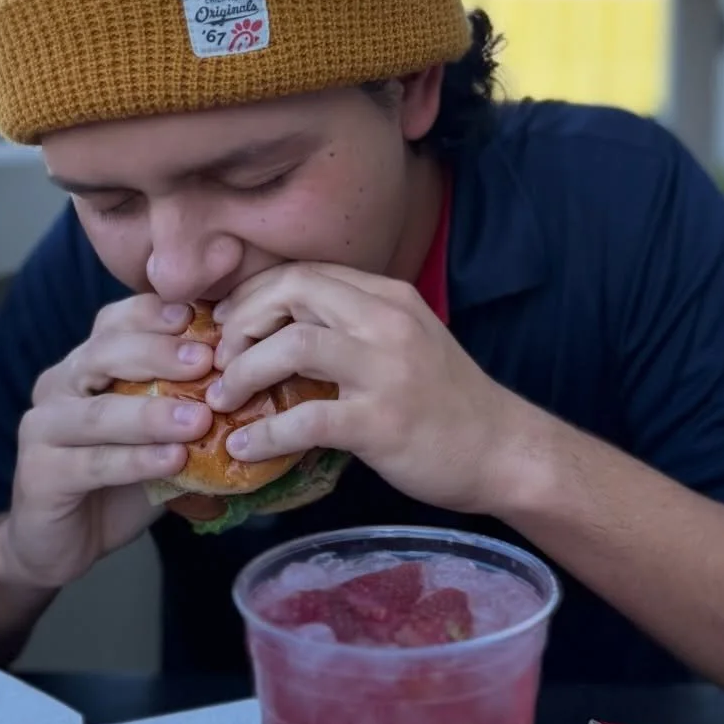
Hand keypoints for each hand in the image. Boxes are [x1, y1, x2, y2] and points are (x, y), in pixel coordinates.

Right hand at [0, 295, 216, 590]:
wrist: (61, 543)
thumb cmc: (119, 480)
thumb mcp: (157, 434)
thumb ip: (186, 404)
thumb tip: (253, 383)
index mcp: (86, 363)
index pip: (116, 321)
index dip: (158, 316)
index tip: (205, 318)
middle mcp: (59, 385)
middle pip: (103, 353)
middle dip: (159, 354)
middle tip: (208, 361)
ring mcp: (42, 427)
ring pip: (98, 412)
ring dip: (152, 414)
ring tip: (200, 419)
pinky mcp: (39, 473)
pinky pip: (93, 462)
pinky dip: (136, 460)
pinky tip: (173, 461)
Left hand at [205, 264, 520, 511]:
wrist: (503, 450)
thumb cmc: (447, 401)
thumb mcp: (403, 341)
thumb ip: (351, 327)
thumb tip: (277, 333)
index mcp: (388, 296)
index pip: (303, 272)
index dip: (253, 295)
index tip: (227, 325)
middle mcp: (387, 321)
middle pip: (292, 292)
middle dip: (241, 323)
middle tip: (219, 360)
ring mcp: (386, 371)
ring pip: (293, 346)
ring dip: (243, 372)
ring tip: (222, 400)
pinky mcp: (382, 422)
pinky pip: (307, 419)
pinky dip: (265, 433)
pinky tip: (245, 447)